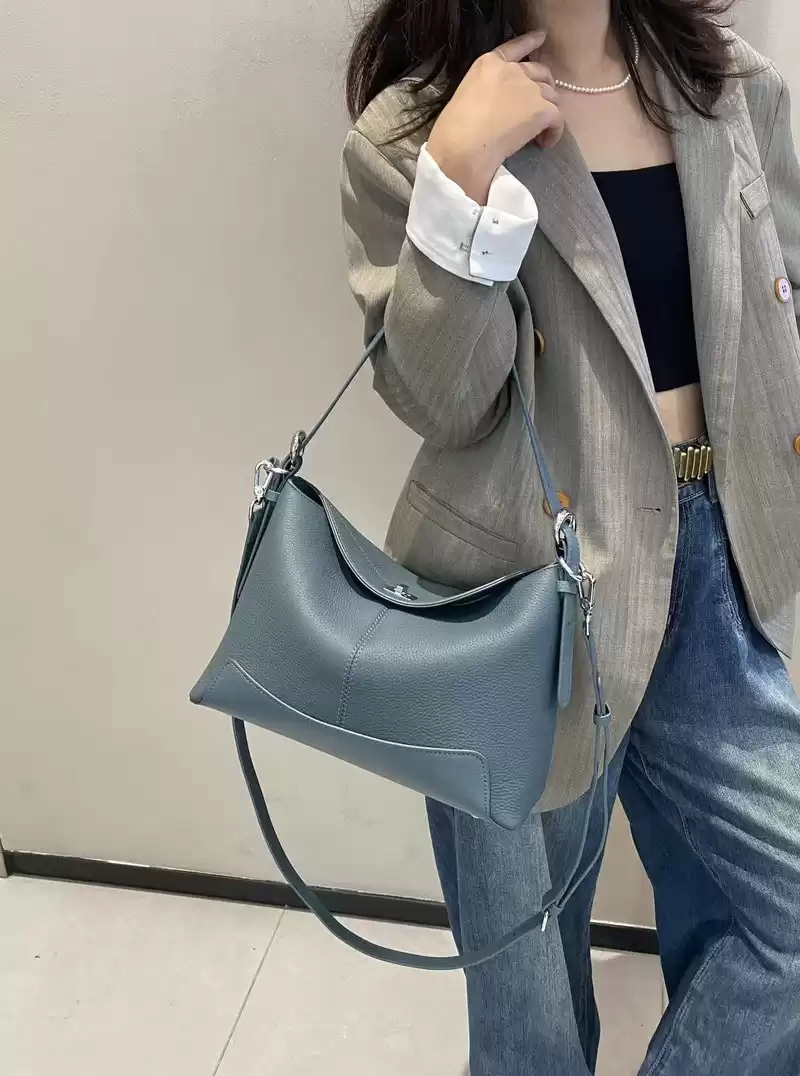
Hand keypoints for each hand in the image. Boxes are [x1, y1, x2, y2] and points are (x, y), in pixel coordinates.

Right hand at [426, 30, 563, 203]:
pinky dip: (554, 132)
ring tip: (540, 131)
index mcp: (488, 64)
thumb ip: (486, 90)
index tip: (542, 36)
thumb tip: (498, 106)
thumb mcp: (467, 94)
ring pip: (552, 96)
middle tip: (542, 105)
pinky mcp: (541, 110)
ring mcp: (529, 89)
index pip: (515, 47)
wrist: (464, 145)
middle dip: (544, 86)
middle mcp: (513, 71)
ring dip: (549, 111)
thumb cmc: (455, 128)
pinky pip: (557, 119)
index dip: (531, 41)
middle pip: (540, 72)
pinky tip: (545, 143)